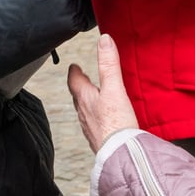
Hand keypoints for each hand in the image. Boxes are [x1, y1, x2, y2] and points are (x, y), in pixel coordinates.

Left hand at [67, 34, 138, 152]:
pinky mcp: (100, 140)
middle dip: (81, 86)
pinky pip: (96, 124)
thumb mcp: (114, 88)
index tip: (74, 65)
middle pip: (78, 96)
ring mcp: (91, 128)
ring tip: (97, 96)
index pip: (74, 81)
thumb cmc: (115, 124)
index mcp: (84, 98)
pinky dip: (100, 116)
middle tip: (85, 78)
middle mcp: (84, 114)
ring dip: (90, 101)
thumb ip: (109, 64)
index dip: (74, 71)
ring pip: (86, 110)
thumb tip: (103, 40)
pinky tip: (109, 118)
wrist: (120, 155)